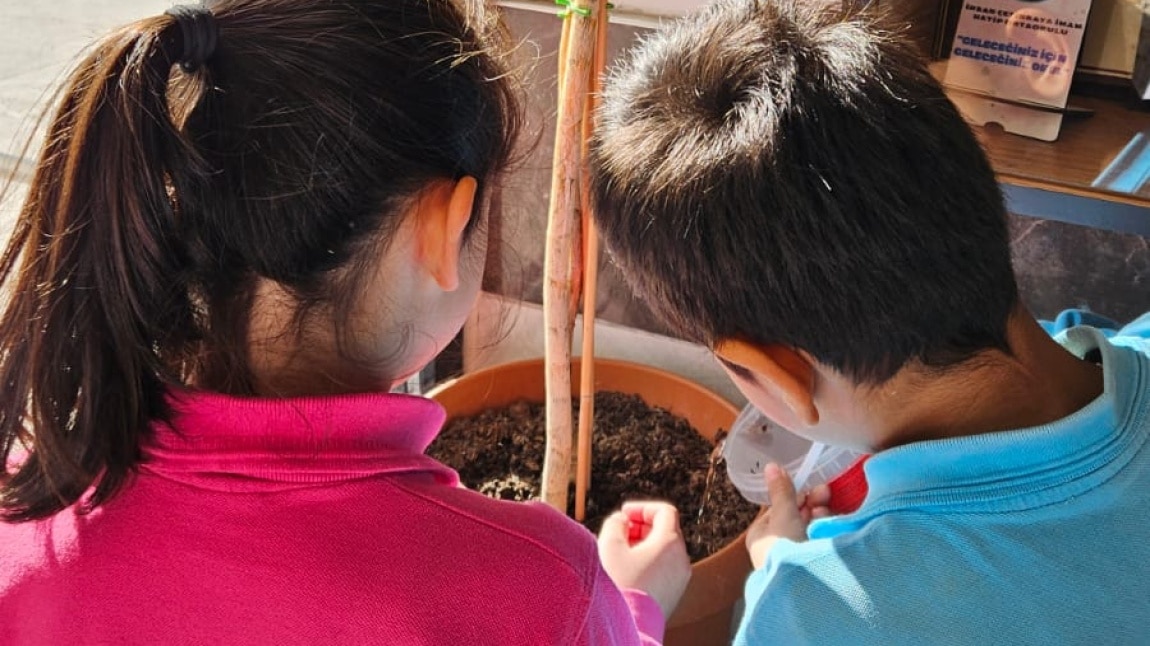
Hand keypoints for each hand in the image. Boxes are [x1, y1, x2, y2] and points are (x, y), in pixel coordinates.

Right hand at [597, 501, 692, 619]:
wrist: (630, 624)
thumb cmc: (621, 585)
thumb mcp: (610, 545)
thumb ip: (615, 523)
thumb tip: (621, 520)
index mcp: (670, 542)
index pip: (664, 511)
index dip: (642, 508)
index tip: (625, 513)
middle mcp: (681, 558)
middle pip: (665, 530)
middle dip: (641, 527)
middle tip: (620, 532)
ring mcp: (680, 577)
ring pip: (664, 550)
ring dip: (643, 545)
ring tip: (621, 553)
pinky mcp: (674, 593)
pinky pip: (665, 567)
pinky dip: (649, 561)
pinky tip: (628, 571)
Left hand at [745, 463, 830, 568]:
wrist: (801, 586)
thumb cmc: (784, 549)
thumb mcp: (783, 515)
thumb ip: (781, 491)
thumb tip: (770, 466)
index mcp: (761, 534)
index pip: (779, 509)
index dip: (795, 496)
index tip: (813, 488)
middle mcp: (775, 546)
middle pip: (795, 518)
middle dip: (811, 505)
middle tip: (825, 493)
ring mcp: (793, 556)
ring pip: (809, 529)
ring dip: (819, 516)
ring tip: (826, 511)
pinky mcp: (810, 564)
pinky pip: (818, 542)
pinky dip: (824, 532)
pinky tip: (831, 525)